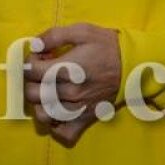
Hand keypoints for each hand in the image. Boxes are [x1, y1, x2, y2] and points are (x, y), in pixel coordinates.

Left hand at [24, 23, 121, 145]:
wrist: (133, 67)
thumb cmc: (106, 47)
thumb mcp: (82, 31)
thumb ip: (54, 36)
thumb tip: (34, 45)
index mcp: (67, 69)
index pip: (32, 71)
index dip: (30, 61)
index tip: (40, 57)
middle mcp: (70, 93)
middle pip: (32, 93)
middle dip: (31, 80)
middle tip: (43, 72)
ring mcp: (77, 109)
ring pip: (42, 114)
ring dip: (39, 102)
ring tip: (47, 91)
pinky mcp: (85, 120)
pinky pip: (62, 133)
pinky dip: (54, 126)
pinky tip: (56, 111)